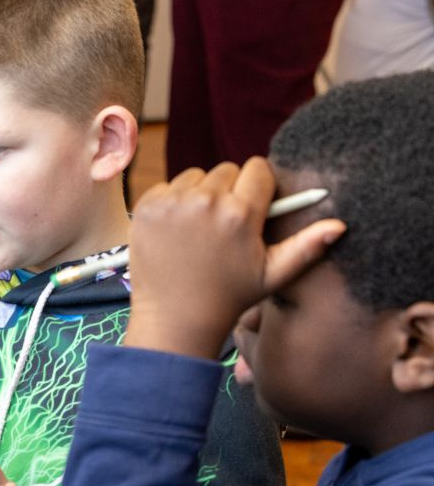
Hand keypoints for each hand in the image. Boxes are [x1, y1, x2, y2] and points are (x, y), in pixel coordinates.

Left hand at [124, 158, 345, 358]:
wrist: (174, 316)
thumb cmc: (228, 297)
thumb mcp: (273, 275)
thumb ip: (306, 247)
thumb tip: (339, 226)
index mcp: (240, 214)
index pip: (258, 169)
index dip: (259, 185)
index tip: (254, 202)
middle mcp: (206, 201)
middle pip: (227, 170)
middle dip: (230, 190)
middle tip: (226, 221)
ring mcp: (172, 201)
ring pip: (196, 175)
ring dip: (201, 192)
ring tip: (201, 227)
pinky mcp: (147, 205)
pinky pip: (167, 186)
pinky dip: (173, 200)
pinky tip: (177, 229)